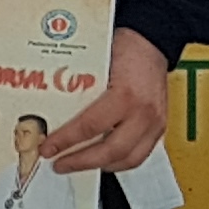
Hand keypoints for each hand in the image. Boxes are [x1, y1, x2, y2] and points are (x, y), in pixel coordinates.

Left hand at [44, 25, 169, 173]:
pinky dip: (119, 161)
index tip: (48, 148)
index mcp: (125, 95)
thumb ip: (77, 88)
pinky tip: (101, 159)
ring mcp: (155, 123)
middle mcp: (144, 113)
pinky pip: (140, 155)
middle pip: (111, 151)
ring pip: (128, 160)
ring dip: (100, 166)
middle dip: (81, 162)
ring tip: (78, 165)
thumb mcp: (95, 63)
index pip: (90, 126)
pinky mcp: (159, 128)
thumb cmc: (124, 47)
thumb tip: (50, 110)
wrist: (150, 42)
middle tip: (59, 163)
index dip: (66, 141)